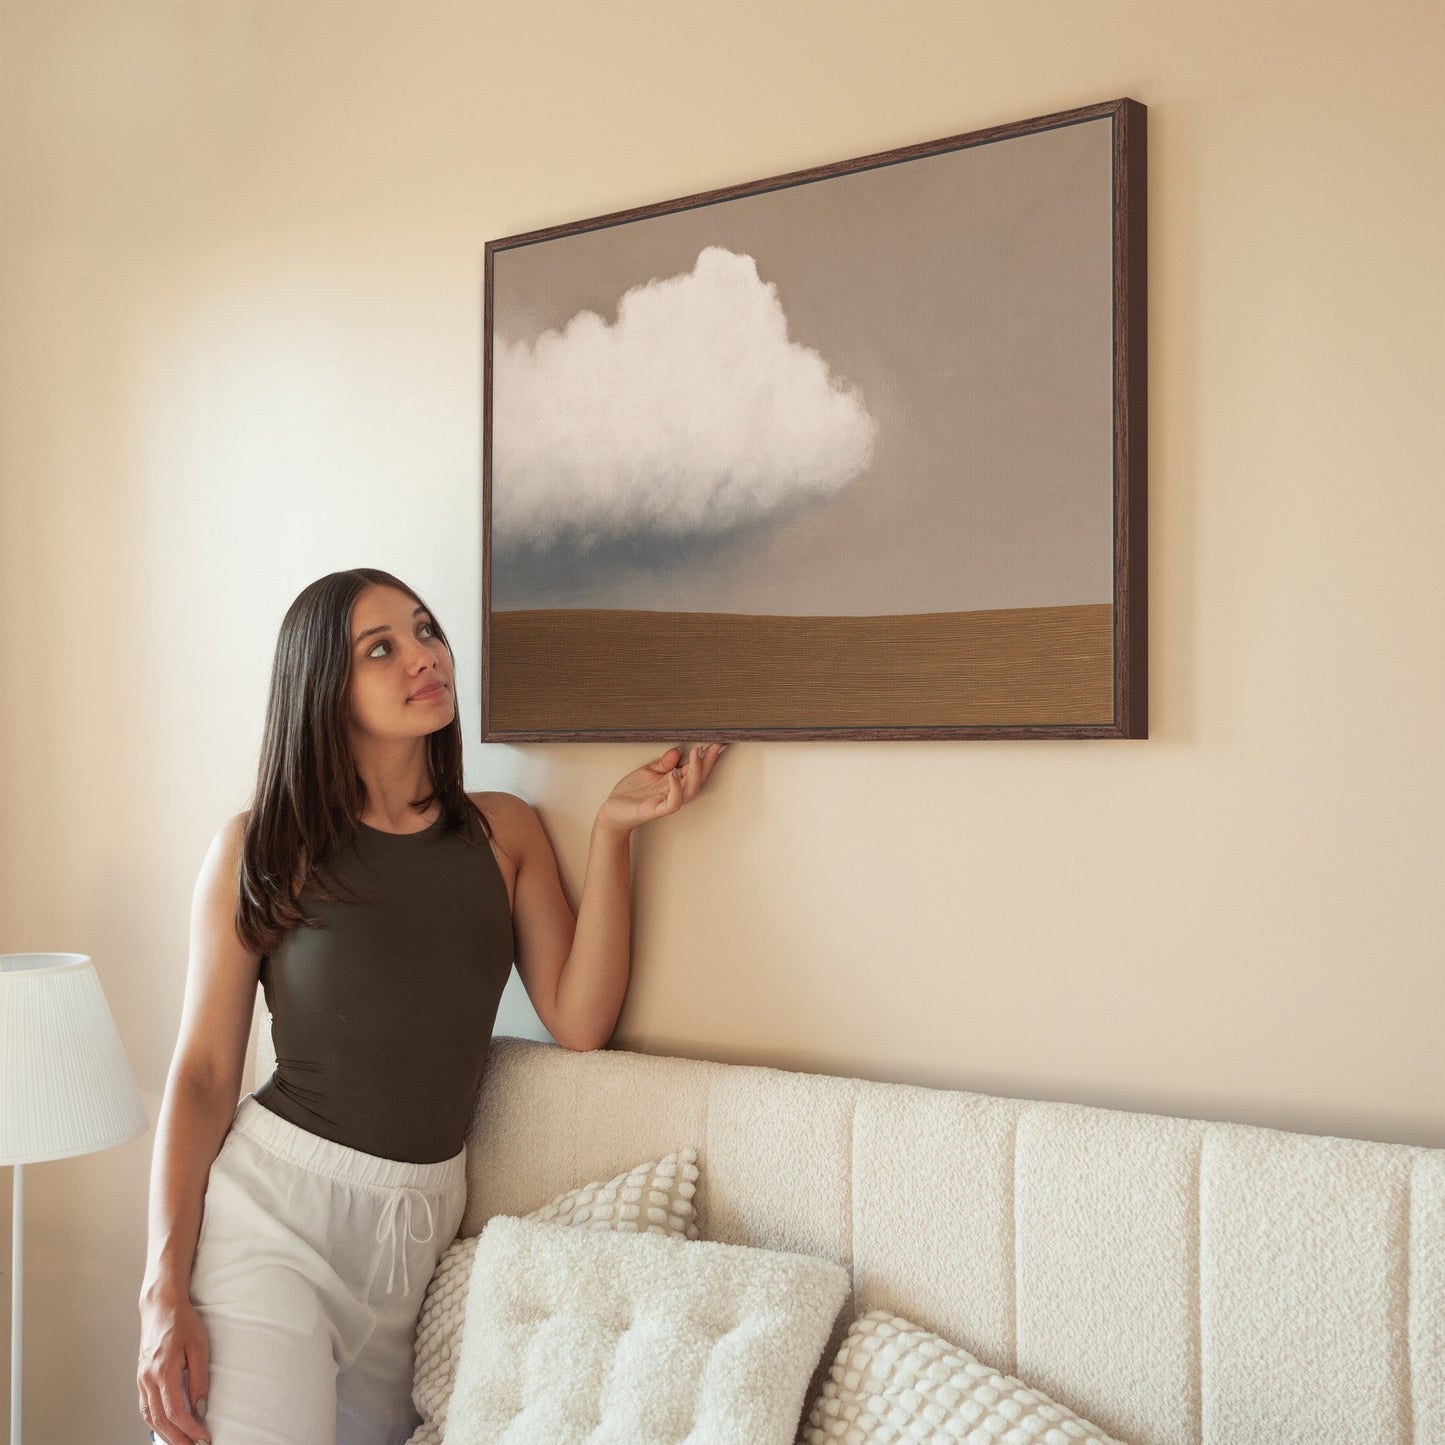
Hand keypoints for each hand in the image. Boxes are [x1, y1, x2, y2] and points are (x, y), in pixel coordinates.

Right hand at [138, 1290, 210, 1443]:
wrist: (161, 1307)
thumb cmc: (182, 1322)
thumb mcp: (199, 1346)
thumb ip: (199, 1378)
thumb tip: (201, 1407)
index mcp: (163, 1370)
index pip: (175, 1411)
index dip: (189, 1428)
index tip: (203, 1437)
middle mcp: (148, 1378)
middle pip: (160, 1420)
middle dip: (177, 1438)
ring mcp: (141, 1379)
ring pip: (149, 1417)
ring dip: (165, 1434)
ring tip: (181, 1443)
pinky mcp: (141, 1378)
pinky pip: (145, 1408)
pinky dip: (154, 1423)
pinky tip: (165, 1428)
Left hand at [596, 742, 727, 836]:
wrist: (612, 811)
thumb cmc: (630, 794)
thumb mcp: (648, 771)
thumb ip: (663, 763)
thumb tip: (677, 750)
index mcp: (673, 782)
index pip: (694, 768)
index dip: (706, 757)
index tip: (716, 742)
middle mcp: (673, 792)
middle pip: (698, 778)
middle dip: (708, 762)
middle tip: (714, 746)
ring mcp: (666, 802)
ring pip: (690, 790)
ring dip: (695, 772)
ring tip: (697, 755)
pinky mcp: (655, 810)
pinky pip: (672, 803)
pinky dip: (676, 789)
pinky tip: (674, 774)